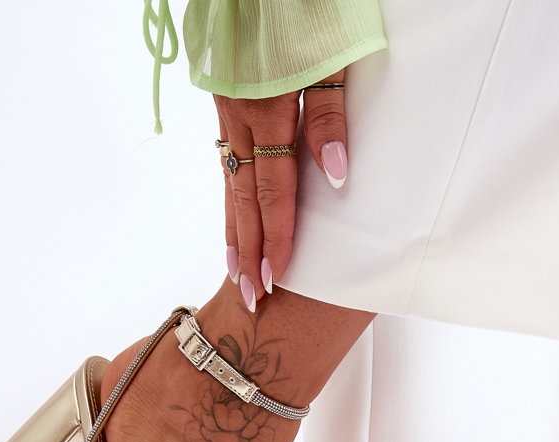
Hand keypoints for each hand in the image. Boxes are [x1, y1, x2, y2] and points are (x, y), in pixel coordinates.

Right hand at [214, 72, 347, 311]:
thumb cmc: (306, 2)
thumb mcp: (331, 53)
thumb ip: (328, 112)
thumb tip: (334, 175)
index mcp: (267, 107)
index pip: (272, 191)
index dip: (275, 237)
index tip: (274, 278)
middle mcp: (239, 111)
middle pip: (244, 196)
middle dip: (246, 251)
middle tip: (248, 295)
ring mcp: (226, 100)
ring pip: (229, 176)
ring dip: (233, 225)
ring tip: (234, 266)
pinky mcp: (224, 87)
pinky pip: (226, 152)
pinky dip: (229, 188)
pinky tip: (233, 205)